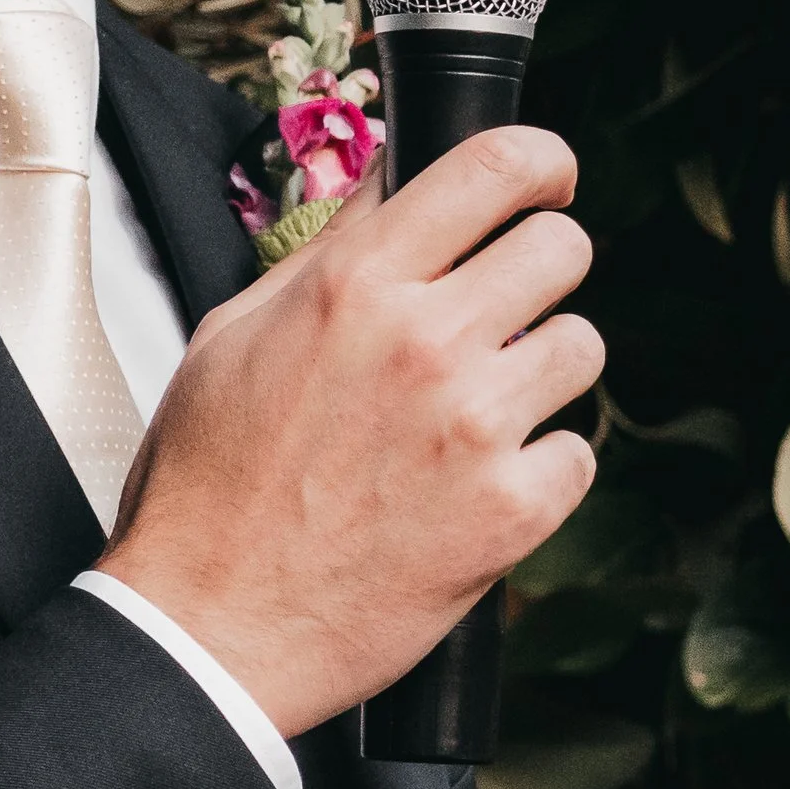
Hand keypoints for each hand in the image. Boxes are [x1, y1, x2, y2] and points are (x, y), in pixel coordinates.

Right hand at [97, 125, 601, 736]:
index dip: (542, 161)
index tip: (548, 179)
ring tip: (477, 410)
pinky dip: (538, 470)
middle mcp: (426, 340)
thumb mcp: (234, 334)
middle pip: (561, 248)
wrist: (209, 627)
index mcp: (354, 284)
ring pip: (582, 347)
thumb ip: (329, 252)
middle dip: (540, 268)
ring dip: (540, 369)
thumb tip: (393, 178)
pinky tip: (474, 487)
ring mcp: (477, 426)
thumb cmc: (208, 484)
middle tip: (506, 305)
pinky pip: (578, 453)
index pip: (495, 166)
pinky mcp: (512, 510)